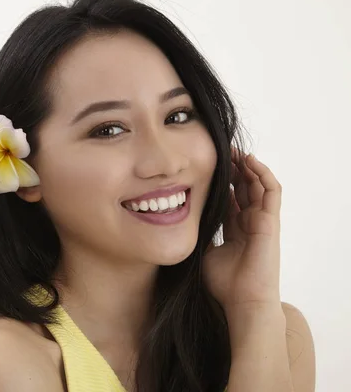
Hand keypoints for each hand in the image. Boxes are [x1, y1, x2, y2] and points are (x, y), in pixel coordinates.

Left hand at [202, 147, 282, 312]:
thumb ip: (199, 234)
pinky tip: (250, 161)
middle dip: (234, 169)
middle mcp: (250, 222)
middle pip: (245, 188)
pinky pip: (271, 191)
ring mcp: (262, 221)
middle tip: (221, 152)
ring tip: (235, 151)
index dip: (222, 182)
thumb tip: (180, 220)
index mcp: (236, 229)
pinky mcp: (271, 221)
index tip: (206, 167)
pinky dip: (262, 174)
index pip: (231, 198)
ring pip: (259, 185)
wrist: (242, 300)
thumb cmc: (224, 282)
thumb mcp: (204, 251)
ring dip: (248, 167)